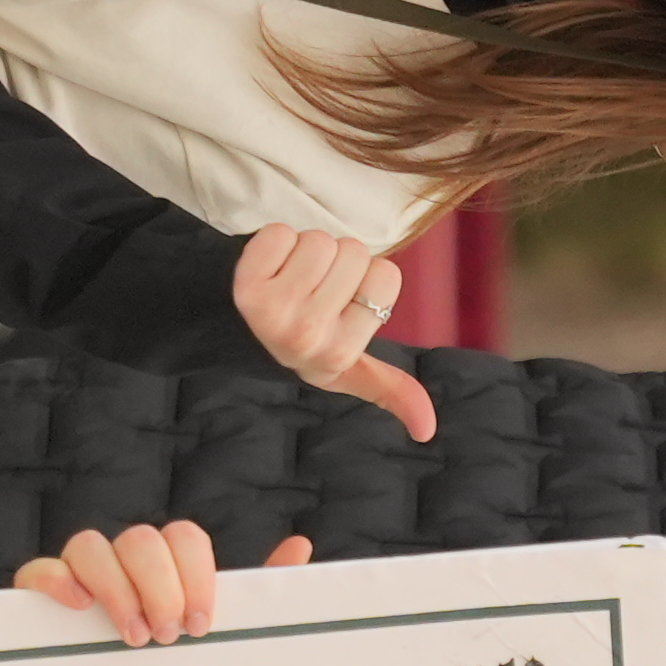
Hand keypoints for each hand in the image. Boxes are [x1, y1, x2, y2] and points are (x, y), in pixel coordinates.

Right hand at [7, 518, 312, 642]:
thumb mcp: (222, 635)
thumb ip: (258, 595)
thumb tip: (299, 547)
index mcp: (170, 565)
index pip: (184, 537)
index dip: (196, 575)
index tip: (203, 624)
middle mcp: (125, 562)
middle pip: (140, 539)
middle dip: (160, 587)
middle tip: (169, 637)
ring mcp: (81, 575)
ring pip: (90, 545)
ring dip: (116, 589)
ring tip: (134, 638)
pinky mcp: (42, 596)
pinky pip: (37, 569)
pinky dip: (54, 580)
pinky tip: (77, 607)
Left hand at [236, 221, 444, 439]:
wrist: (238, 335)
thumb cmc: (306, 345)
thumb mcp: (349, 372)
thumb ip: (391, 390)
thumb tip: (427, 431)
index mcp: (341, 352)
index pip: (386, 276)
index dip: (368, 279)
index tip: (344, 304)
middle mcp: (310, 335)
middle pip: (354, 252)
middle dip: (338, 262)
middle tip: (314, 288)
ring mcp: (275, 310)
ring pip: (319, 240)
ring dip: (307, 249)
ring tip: (293, 277)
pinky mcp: (246, 283)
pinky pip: (281, 234)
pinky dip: (276, 241)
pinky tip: (270, 267)